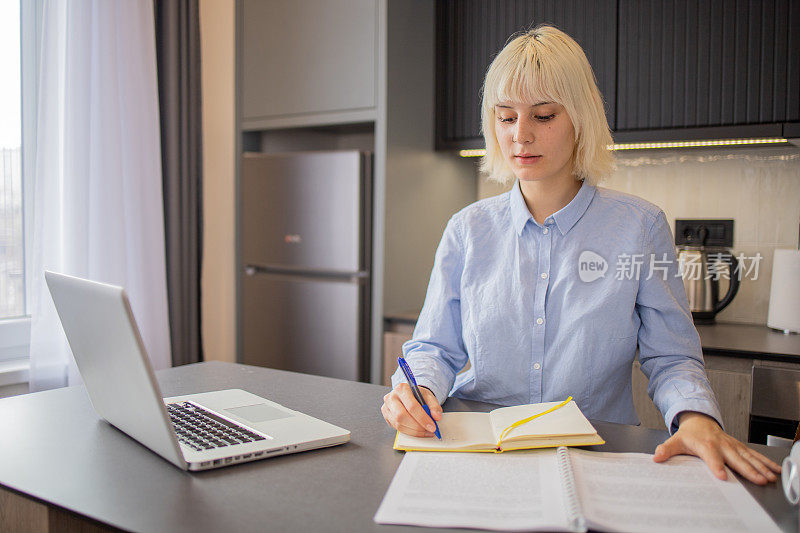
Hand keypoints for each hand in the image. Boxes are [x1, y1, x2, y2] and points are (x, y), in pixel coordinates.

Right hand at [381, 383, 442, 436]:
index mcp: (402, 389)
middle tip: (429, 431)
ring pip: (398, 423)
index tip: (432, 426)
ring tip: (425, 431)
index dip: (422, 418)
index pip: (412, 406)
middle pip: (402, 416)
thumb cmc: (418, 395)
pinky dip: (409, 431)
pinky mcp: (386, 416)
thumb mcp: (429, 396)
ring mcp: (386, 407)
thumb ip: (434, 406)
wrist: (410, 395)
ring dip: (413, 431)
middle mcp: (391, 397)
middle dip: (417, 426)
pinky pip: (397, 427)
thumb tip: (436, 417)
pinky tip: (417, 431)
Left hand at [653, 411, 781, 484]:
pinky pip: (754, 455)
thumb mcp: (676, 440)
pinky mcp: (740, 447)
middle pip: (736, 458)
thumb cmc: (689, 434)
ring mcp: (732, 446)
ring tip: (770, 477)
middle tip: (758, 480)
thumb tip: (656, 457)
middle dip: (748, 469)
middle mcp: (722, 445)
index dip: (717, 466)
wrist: (699, 420)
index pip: (712, 457)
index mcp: (706, 444)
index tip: (722, 476)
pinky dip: (766, 462)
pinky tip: (775, 471)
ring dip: (761, 467)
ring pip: (748, 457)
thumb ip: (666, 449)